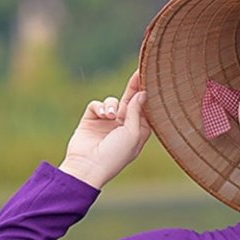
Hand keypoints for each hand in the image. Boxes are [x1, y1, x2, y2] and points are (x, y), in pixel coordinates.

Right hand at [61, 69, 151, 188]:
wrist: (88, 166)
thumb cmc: (115, 154)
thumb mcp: (132, 133)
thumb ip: (136, 110)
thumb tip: (142, 93)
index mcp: (137, 132)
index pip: (144, 109)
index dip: (146, 95)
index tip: (151, 79)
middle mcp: (123, 126)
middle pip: (130, 101)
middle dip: (134, 88)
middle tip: (139, 72)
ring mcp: (106, 123)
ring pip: (112, 101)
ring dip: (112, 105)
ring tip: (110, 115)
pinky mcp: (91, 120)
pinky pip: (97, 105)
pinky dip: (99, 107)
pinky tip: (102, 116)